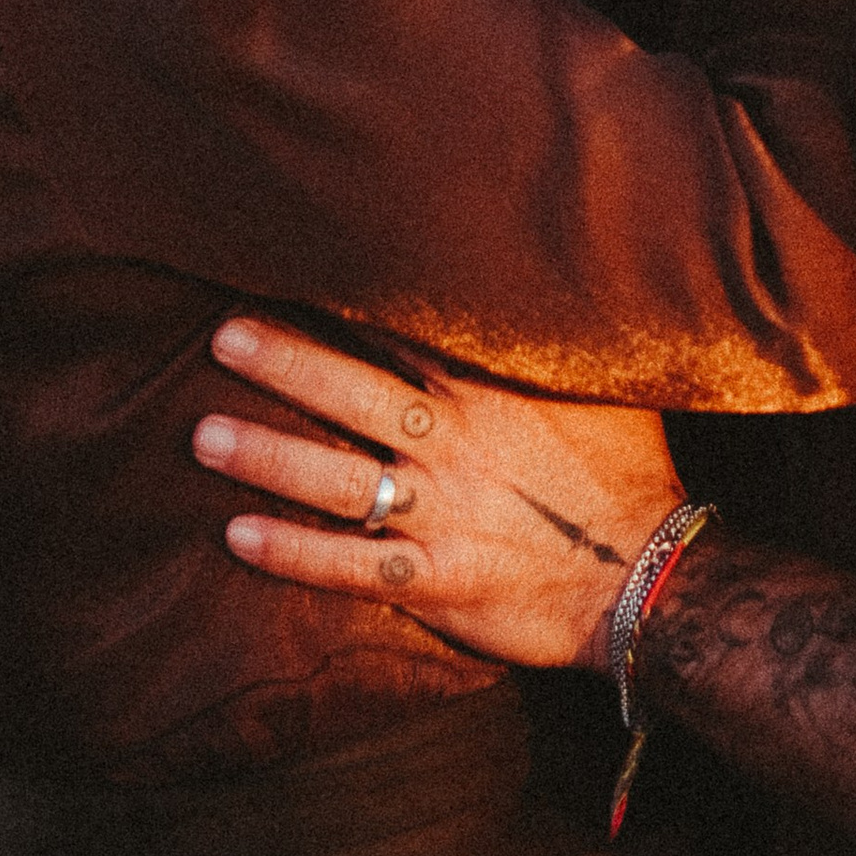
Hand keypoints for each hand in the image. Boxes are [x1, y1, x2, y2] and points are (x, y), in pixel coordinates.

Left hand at [192, 316, 686, 671]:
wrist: (651, 579)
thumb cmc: (631, 476)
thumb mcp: (604, 390)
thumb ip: (556, 345)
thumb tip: (541, 287)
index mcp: (490, 391)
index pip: (404, 335)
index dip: (346, 305)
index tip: (291, 275)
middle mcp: (454, 446)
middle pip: (353, 395)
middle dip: (285, 364)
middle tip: (224, 338)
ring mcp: (439, 515)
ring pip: (336, 480)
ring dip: (267, 457)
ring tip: (204, 436)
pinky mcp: (435, 580)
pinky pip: (349, 566)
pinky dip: (292, 552)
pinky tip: (238, 536)